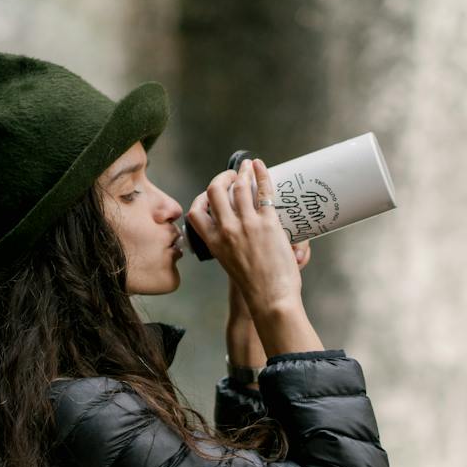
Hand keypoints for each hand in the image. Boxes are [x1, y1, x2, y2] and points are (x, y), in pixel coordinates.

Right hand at [187, 158, 303, 319]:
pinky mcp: (268, 224)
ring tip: (248, 168)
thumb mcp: (229, 264)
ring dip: (243, 172)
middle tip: (233, 175)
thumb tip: (236, 232)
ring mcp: (247, 225)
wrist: (271, 299)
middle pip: (215, 191)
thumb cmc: (253, 288)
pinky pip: (263, 192)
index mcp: (214, 243)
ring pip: (239, 187)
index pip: (195, 212)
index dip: (201, 198)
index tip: (212, 193)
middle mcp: (227, 231)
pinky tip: (261, 167)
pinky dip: (262, 175)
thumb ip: (227, 246)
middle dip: (222, 177)